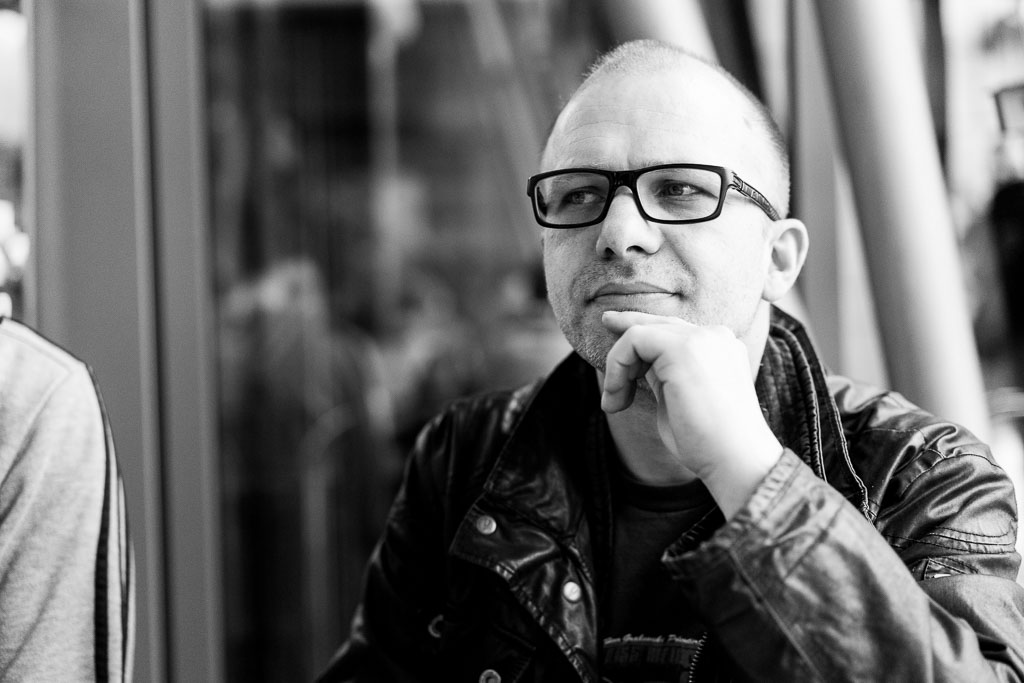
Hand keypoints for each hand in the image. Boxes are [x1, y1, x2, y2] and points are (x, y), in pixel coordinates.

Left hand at [600, 310, 782, 517]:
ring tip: (613, 401)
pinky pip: (634, 340)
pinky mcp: (683, 347)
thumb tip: (638, 367)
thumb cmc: (708, 444)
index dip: (644, 332)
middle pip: (659, 324)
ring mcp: (702, 338)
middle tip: (604, 322)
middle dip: (627, 330)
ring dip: (617, 366)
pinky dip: (617, 366)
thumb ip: (664, 376)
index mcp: (720, 349)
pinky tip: (616, 396)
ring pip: (641, 332)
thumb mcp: (680, 400)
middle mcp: (715, 336)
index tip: (621, 348)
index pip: (675, 331)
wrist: (734, 459)